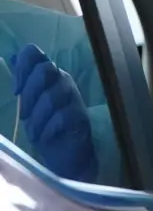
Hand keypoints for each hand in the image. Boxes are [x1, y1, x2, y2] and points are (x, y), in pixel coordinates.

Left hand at [12, 44, 96, 181]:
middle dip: (30, 93)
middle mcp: (63, 81)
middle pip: (45, 69)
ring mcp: (75, 98)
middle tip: (24, 115)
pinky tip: (45, 137)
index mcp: (48, 76)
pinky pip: (62, 116)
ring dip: (37, 118)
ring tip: (33, 133)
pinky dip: (49, 129)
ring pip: (52, 96)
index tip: (16, 91)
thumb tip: (12, 56)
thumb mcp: (29, 106)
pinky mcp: (82, 117)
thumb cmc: (47, 130)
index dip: (21, 67)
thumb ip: (24, 83)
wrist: (65, 157)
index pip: (34, 53)